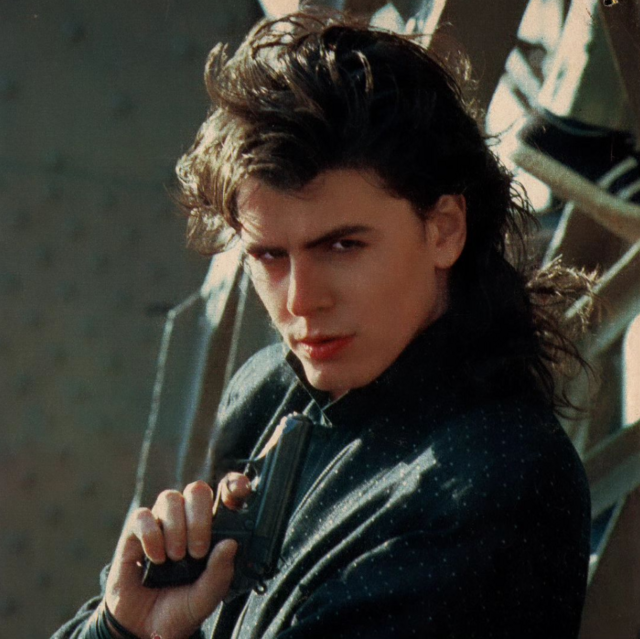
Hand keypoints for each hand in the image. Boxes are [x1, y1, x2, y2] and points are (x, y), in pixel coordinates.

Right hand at [104, 476, 250, 638]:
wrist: (142, 630)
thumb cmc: (179, 609)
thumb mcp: (206, 598)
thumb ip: (220, 573)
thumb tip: (230, 544)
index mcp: (211, 530)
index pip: (225, 495)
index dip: (234, 485)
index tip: (239, 489)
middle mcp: (187, 520)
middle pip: (196, 490)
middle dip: (199, 518)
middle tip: (198, 551)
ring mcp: (161, 523)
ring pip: (170, 498)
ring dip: (175, 528)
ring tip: (176, 557)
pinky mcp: (135, 533)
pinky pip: (143, 516)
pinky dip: (151, 535)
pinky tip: (154, 558)